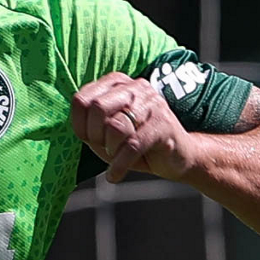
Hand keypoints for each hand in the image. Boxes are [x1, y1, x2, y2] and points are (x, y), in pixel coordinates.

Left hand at [70, 72, 199, 182]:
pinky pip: (132, 146)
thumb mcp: (107, 132)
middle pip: (97, 108)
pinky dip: (119, 165)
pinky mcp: (164, 126)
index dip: (79, 124)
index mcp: (117, 84)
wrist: (180, 156)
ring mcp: (152, 105)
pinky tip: (115, 175)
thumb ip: (91, 125)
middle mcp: (135, 88)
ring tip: (115, 158)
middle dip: (94, 135)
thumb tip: (80, 128)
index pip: (82, 99)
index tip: (87, 139)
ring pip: (115, 127)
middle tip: (103, 149)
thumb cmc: (137, 143)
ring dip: (110, 149)